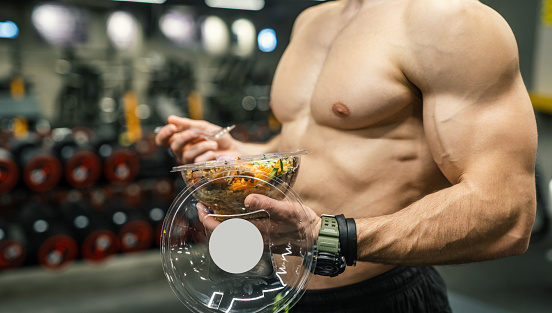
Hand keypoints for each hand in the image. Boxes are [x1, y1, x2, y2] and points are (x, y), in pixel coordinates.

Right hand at [155, 115, 238, 163]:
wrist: (233, 149)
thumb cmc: (218, 138)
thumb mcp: (203, 127)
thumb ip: (187, 124)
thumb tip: (170, 118)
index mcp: (180, 140)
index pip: (163, 140)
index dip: (164, 134)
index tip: (172, 127)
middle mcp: (182, 152)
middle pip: (174, 146)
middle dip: (185, 137)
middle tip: (197, 132)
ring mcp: (190, 162)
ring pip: (187, 155)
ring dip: (201, 146)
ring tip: (213, 143)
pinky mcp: (199, 170)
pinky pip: (198, 162)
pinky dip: (208, 155)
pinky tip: (215, 153)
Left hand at [196, 194, 320, 254]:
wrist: (315, 239)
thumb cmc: (302, 223)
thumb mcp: (287, 209)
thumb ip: (267, 204)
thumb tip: (248, 199)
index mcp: (255, 232)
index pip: (222, 230)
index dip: (207, 219)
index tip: (200, 207)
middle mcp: (252, 241)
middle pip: (220, 237)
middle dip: (208, 223)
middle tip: (202, 207)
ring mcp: (255, 243)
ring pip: (227, 240)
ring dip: (216, 227)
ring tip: (212, 211)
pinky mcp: (259, 242)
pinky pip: (236, 240)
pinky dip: (227, 230)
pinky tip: (230, 218)